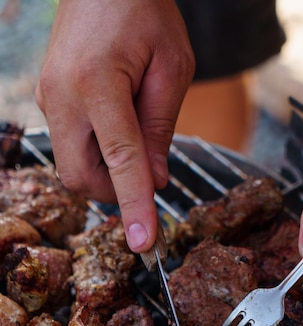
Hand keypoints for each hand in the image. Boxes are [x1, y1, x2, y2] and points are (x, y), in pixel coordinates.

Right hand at [35, 0, 194, 252]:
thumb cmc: (144, 9)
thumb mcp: (172, 66)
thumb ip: (161, 128)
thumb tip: (155, 180)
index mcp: (98, 83)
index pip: (120, 161)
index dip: (135, 206)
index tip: (146, 244)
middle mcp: (63, 96)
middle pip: (82, 177)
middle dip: (116, 190)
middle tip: (146, 173)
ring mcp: (49, 98)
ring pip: (73, 166)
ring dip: (107, 170)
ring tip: (134, 132)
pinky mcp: (48, 98)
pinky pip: (70, 145)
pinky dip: (96, 152)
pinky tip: (117, 125)